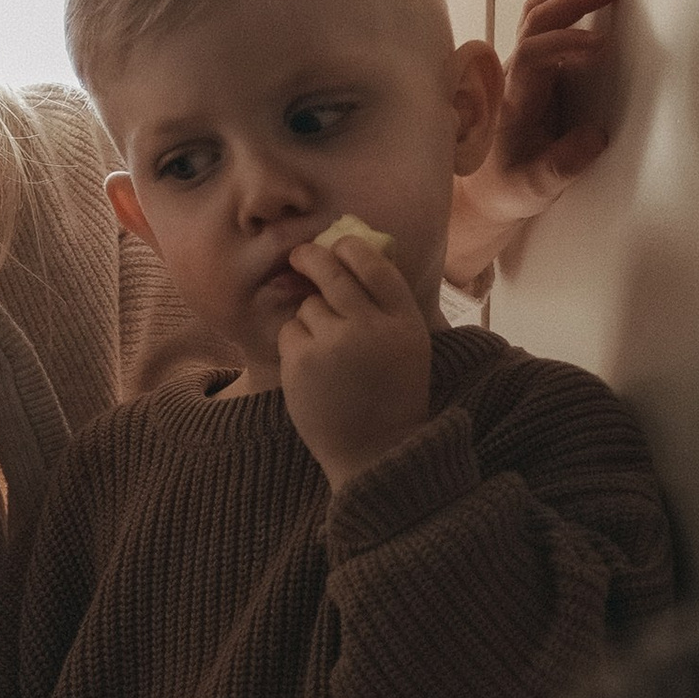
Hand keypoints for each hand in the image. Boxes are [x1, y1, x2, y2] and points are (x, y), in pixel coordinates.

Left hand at [278, 229, 436, 491]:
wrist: (375, 452)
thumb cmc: (391, 395)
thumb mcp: (407, 344)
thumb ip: (387, 304)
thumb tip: (351, 253)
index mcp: (403, 320)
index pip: (373, 263)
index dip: (350, 247)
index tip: (337, 246)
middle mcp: (370, 325)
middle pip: (332, 270)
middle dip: (311, 257)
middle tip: (300, 256)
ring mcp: (334, 343)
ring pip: (309, 304)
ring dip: (312, 319)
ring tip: (329, 354)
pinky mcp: (303, 362)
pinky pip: (290, 331)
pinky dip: (296, 344)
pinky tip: (314, 370)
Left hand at [451, 0, 621, 271]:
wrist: (483, 189)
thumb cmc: (509, 188)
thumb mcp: (534, 189)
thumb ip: (562, 166)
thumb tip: (595, 135)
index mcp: (514, 103)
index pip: (532, 56)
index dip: (564, 44)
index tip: (601, 46)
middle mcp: (511, 77)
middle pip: (535, 23)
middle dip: (572, 0)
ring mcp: (516, 66)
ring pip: (534, 14)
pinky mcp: (526, 64)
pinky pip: (536, 19)